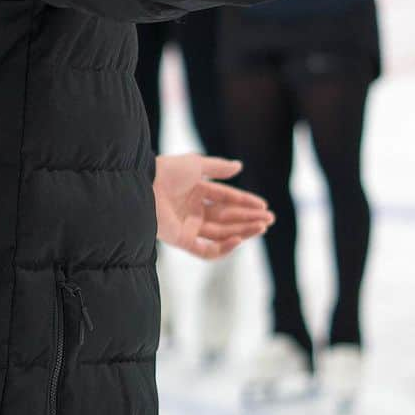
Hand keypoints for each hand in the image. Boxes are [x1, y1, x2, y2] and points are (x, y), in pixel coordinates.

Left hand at [154, 154, 273, 259]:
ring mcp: (188, 226)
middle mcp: (193, 210)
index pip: (226, 199)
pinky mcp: (181, 241)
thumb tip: (240, 166)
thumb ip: (218, 168)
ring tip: (261, 227)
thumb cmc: (167, 171)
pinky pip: (205, 250)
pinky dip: (223, 248)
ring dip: (242, 231)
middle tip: (269, 220)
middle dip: (248, 218)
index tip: (264, 206)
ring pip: (221, 233)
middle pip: (226, 217)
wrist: (144, 185)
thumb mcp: (196, 164)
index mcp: (196, 191)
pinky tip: (238, 239)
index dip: (245, 202)